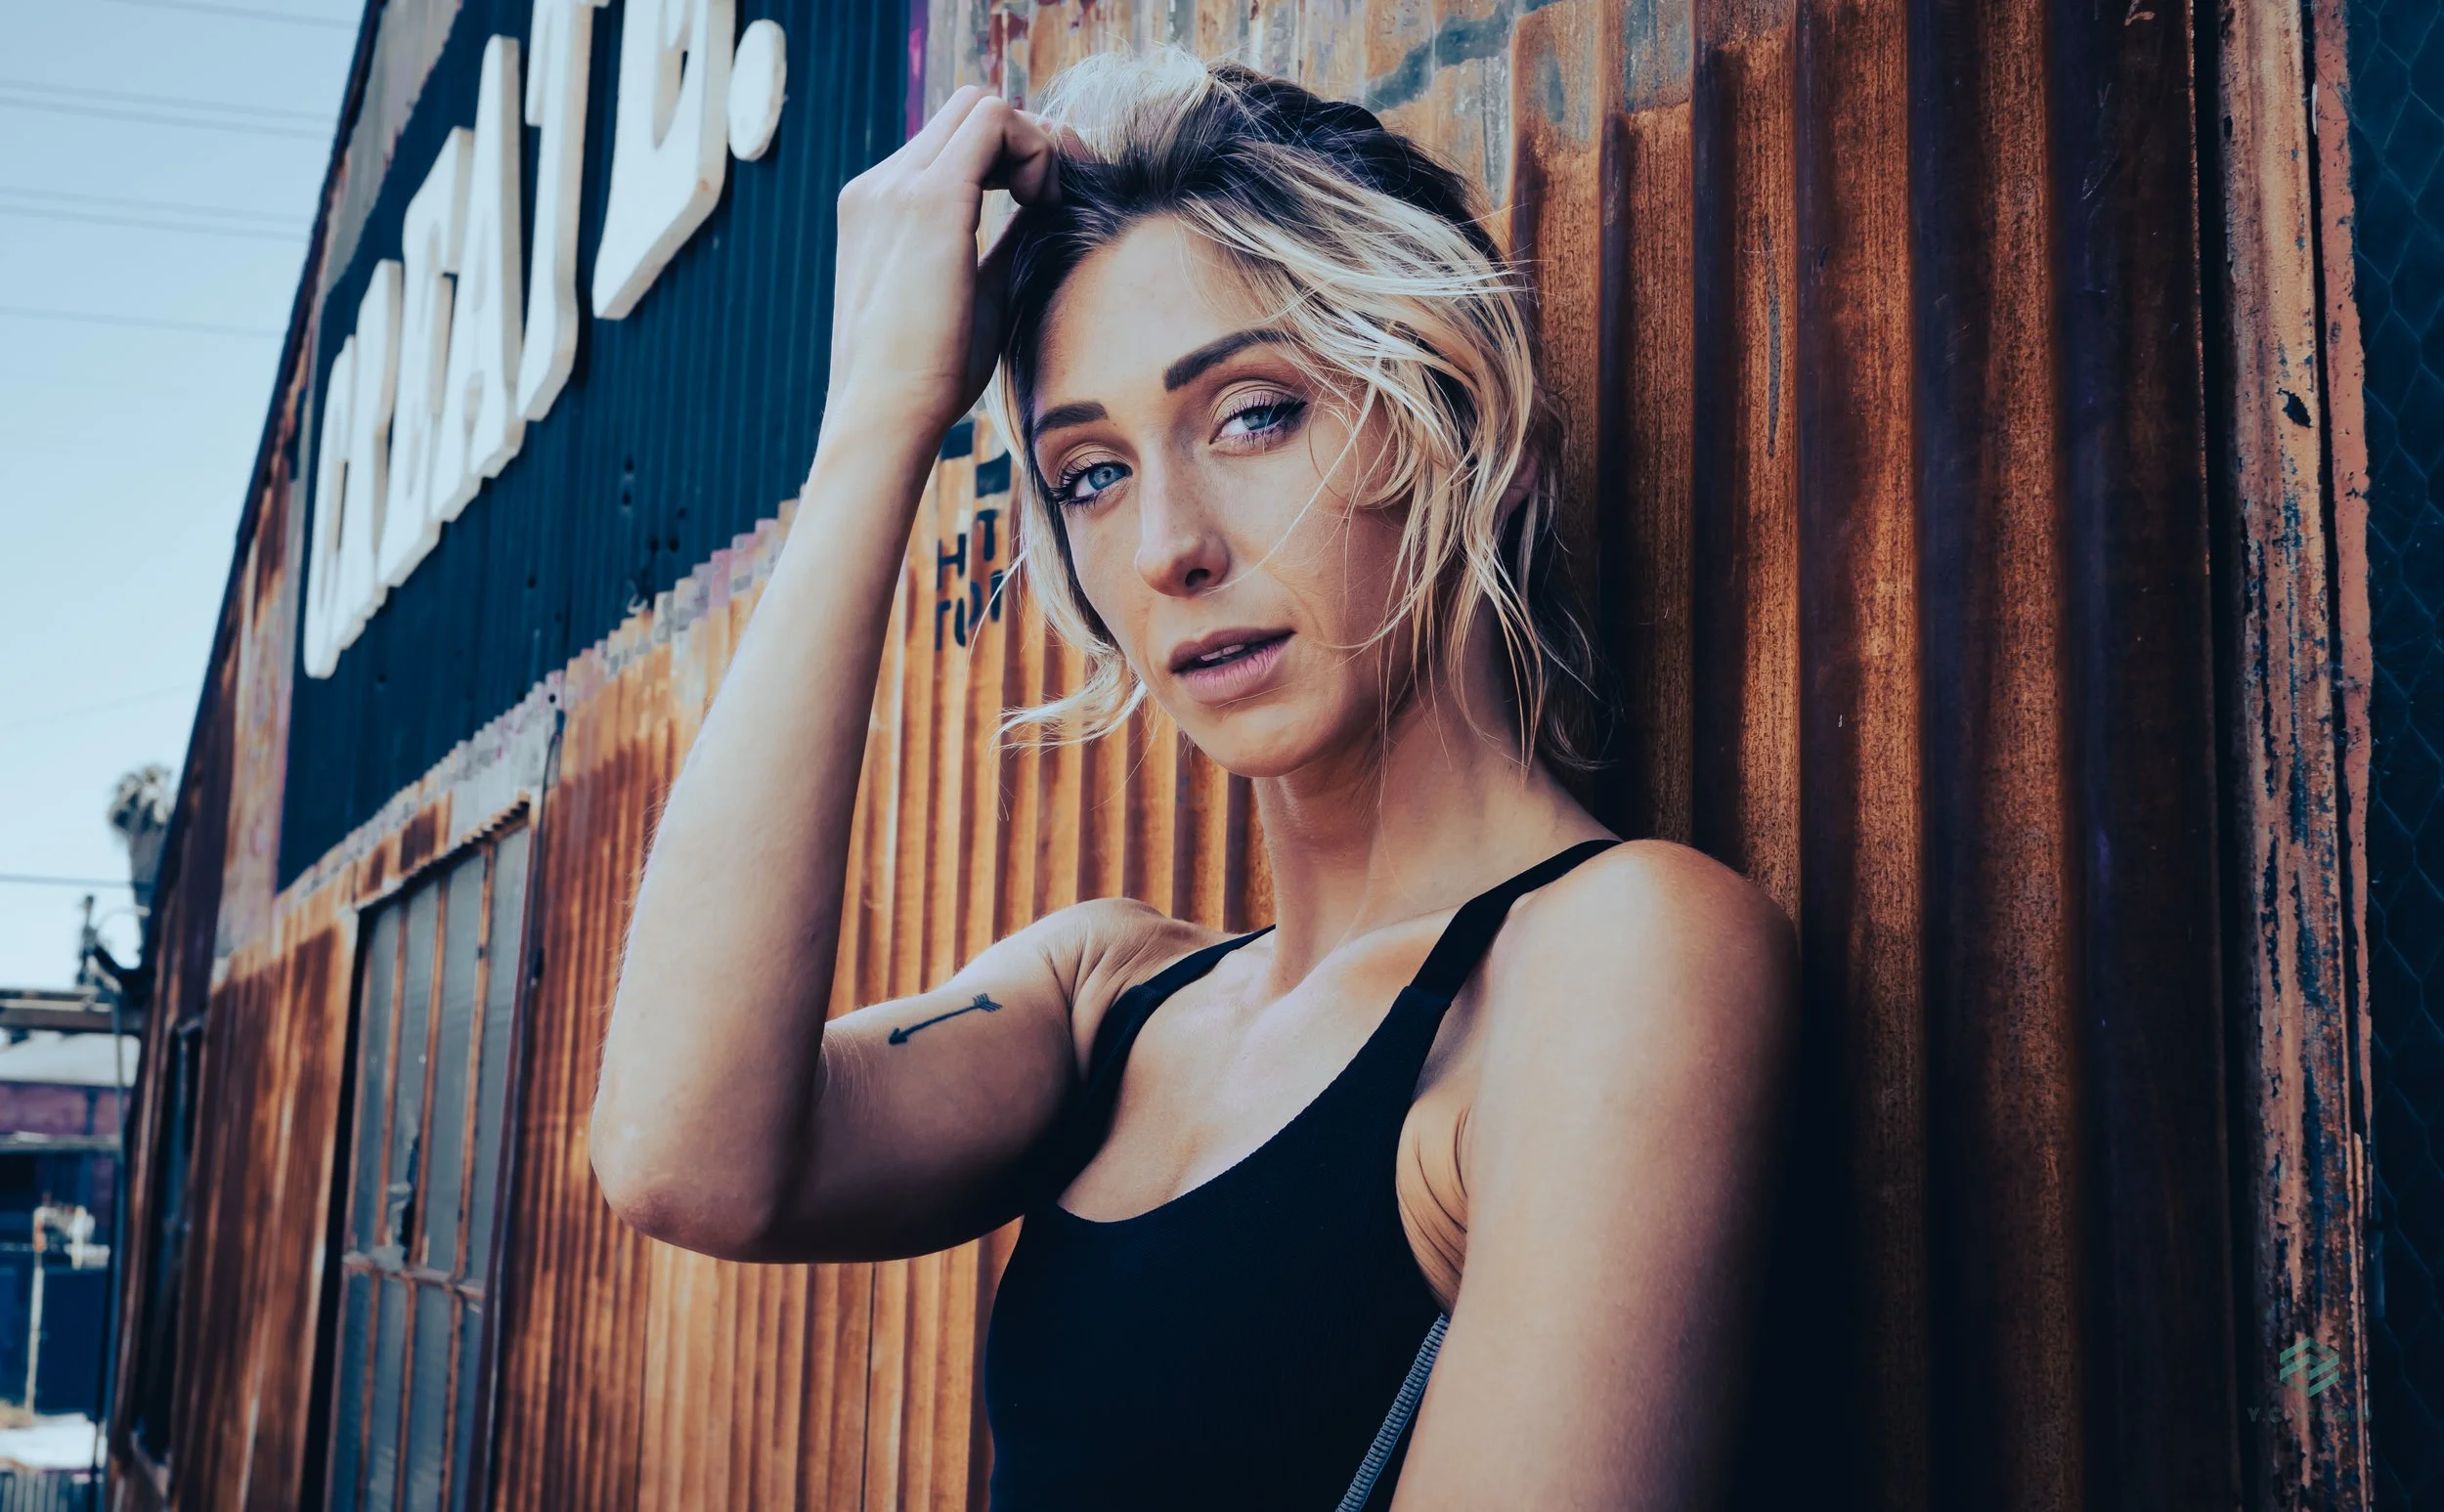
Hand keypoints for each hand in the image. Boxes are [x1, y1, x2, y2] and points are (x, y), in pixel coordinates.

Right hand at [824, 87, 1059, 450]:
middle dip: (1030, 139)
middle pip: (969, 111)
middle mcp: (880, 185)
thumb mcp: (975, 295)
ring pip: (983, 106)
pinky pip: (996, 122)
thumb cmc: (930, 376)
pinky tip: (1047, 202)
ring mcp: (896, 185)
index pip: (954, 143)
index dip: (1013, 157)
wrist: (886, 414)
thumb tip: (1045, 213)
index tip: (1050, 200)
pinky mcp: (927, 197)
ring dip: (1035, 142)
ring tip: (1055, 201)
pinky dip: (1036, 149)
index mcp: (880, 209)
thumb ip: (1002, 245)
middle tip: (1066, 191)